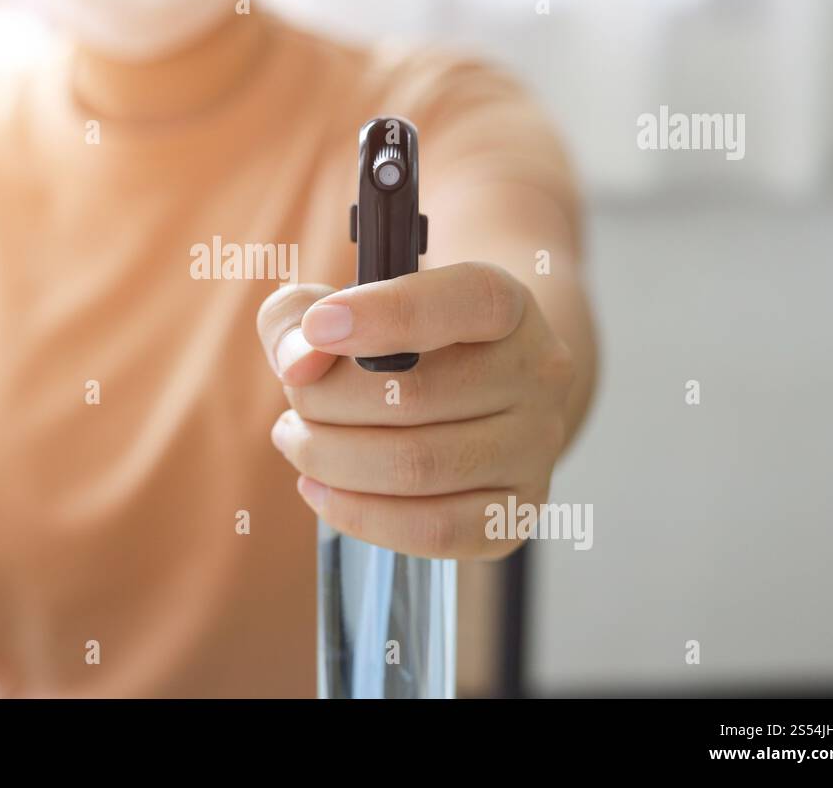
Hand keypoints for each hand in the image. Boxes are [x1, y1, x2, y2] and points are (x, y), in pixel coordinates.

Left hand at [256, 262, 574, 558]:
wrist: (476, 392)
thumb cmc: (397, 343)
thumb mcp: (348, 304)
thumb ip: (299, 314)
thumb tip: (300, 364)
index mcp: (506, 304)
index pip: (464, 302)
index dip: (387, 315)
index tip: (319, 327)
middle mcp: (536, 373)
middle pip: (416, 396)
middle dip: (327, 402)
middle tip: (296, 399)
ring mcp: (534, 447)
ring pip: (418, 467)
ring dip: (331, 458)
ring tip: (297, 440)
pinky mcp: (515, 511)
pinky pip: (434, 530)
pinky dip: (360, 514)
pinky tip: (321, 489)